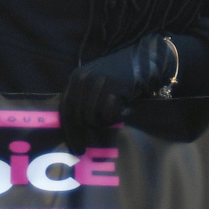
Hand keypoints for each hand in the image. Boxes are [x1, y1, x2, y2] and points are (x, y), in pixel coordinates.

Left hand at [57, 36, 175, 140]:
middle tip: (96, 142)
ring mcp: (97, 84)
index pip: (66, 109)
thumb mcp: (95, 82)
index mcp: (76, 78)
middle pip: (79, 117)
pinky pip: (109, 115)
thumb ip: (83, 99)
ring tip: (114, 117)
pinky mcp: (113, 89)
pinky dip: (116, 118)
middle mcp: (83, 80)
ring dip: (104, 123)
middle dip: (88, 131)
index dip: (70, 130)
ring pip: (93, 118)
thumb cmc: (119, 75)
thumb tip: (77, 128)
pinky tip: (123, 111)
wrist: (142, 60)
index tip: (76, 147)